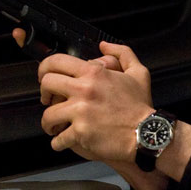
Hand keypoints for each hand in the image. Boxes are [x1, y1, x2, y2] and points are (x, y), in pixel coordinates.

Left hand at [38, 41, 152, 162]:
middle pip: (46, 84)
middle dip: (44, 94)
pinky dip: (59, 142)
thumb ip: (122, 53)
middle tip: (49, 101)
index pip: (56, 61)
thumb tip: (104, 46)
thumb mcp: (138, 73)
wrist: (146, 134)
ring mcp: (81, 112)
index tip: (45, 76)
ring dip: (49, 122)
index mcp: (94, 74)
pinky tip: (64, 141)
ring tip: (56, 126)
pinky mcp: (81, 133)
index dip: (45, 68)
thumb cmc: (141, 107)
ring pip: (48, 115)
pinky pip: (58, 139)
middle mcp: (84, 90)